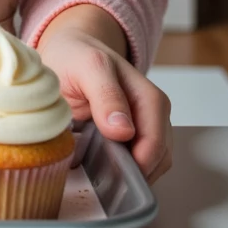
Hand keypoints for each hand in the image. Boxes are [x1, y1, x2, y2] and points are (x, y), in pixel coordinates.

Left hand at [36, 5, 172, 182]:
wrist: (70, 51)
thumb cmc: (78, 56)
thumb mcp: (88, 66)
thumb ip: (105, 94)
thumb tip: (124, 131)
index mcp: (150, 99)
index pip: (155, 145)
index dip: (137, 164)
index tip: (111, 172)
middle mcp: (154, 117)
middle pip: (157, 160)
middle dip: (133, 173)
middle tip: (101, 175)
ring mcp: (144, 130)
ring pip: (150, 167)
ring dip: (128, 174)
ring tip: (99, 169)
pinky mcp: (131, 141)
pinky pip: (136, 166)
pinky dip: (122, 171)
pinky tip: (102, 166)